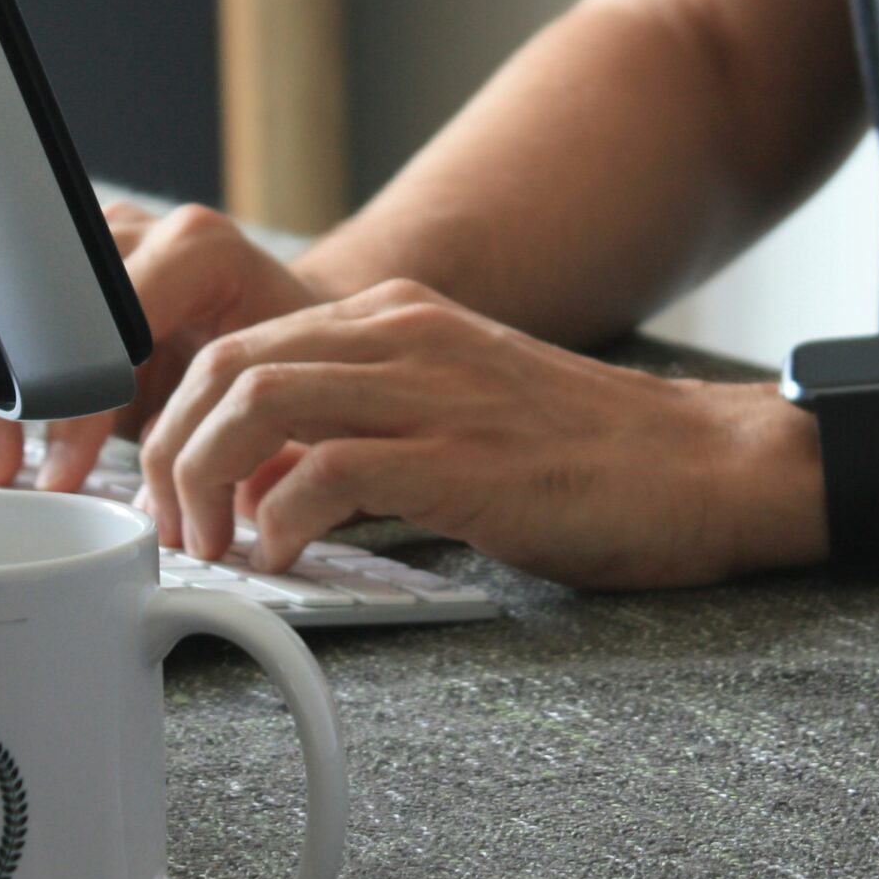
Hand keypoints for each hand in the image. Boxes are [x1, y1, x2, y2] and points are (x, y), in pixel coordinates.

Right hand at [0, 201, 333, 491]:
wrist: (295, 321)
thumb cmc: (294, 360)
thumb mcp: (277, 389)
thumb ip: (230, 428)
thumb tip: (179, 500)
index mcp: (197, 250)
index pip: (108, 320)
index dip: (75, 402)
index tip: (63, 470)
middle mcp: (138, 233)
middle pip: (37, 305)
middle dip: (9, 398)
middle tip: (0, 469)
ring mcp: (89, 248)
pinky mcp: (59, 275)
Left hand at [136, 278, 825, 587]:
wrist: (708, 467)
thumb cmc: (590, 460)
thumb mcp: (456, 414)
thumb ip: (360, 431)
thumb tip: (261, 487)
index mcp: (398, 319)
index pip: (239, 340)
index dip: (180, 418)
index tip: (170, 489)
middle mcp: (404, 334)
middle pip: (224, 362)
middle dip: (170, 449)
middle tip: (175, 528)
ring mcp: (433, 389)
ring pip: (254, 401)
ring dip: (204, 481)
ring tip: (214, 546)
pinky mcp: (461, 458)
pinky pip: (325, 472)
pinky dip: (280, 522)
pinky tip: (287, 559)